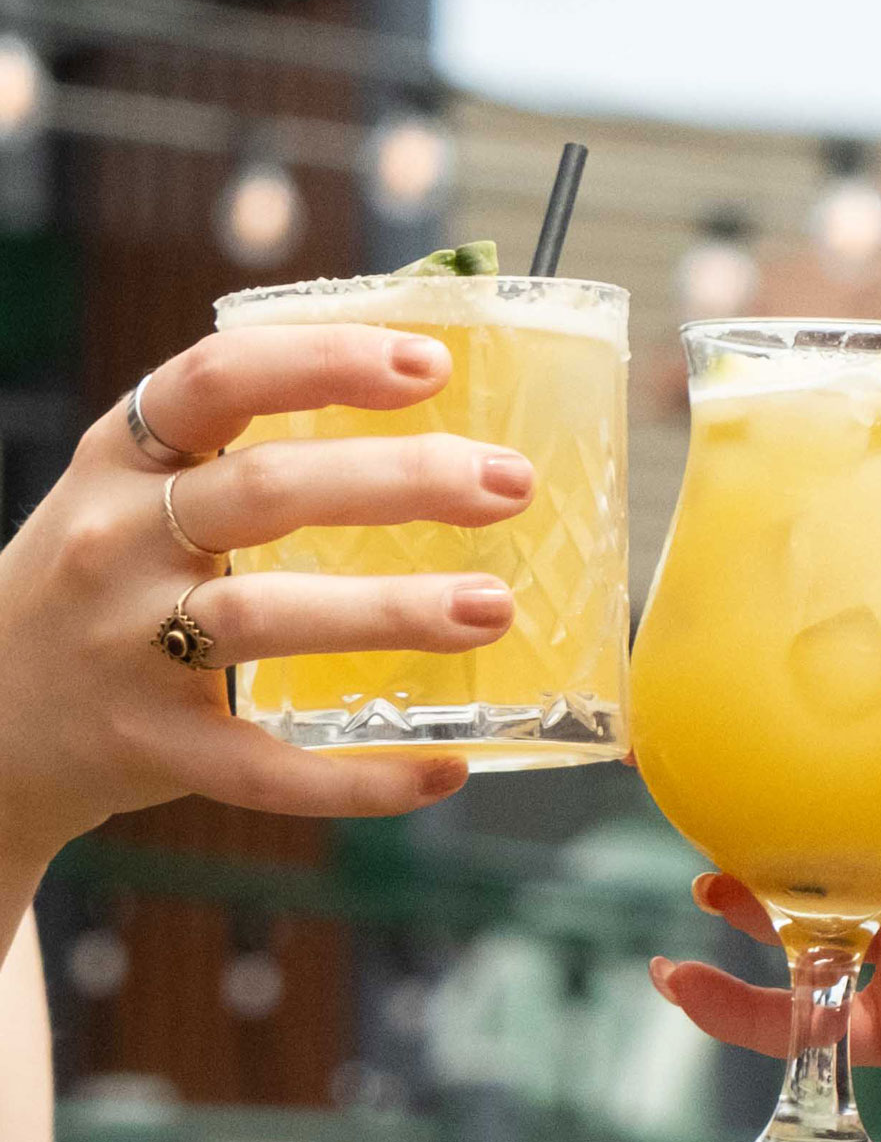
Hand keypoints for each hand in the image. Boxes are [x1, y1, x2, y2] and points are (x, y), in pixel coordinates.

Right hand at [0, 324, 534, 864]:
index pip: (220, 378)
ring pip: (266, 620)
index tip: (432, 365)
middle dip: (401, 481)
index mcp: (125, 457)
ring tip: (495, 608)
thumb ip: (244, 446)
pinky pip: (263, 768)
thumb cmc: (109, 580)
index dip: (327, 362)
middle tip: (510, 484)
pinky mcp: (151, 747)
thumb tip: (430, 385)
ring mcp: (128, 648)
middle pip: (267, 492)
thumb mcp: (138, 491)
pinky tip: (442, 768)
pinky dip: (356, 780)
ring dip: (390, 611)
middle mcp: (117, 541)